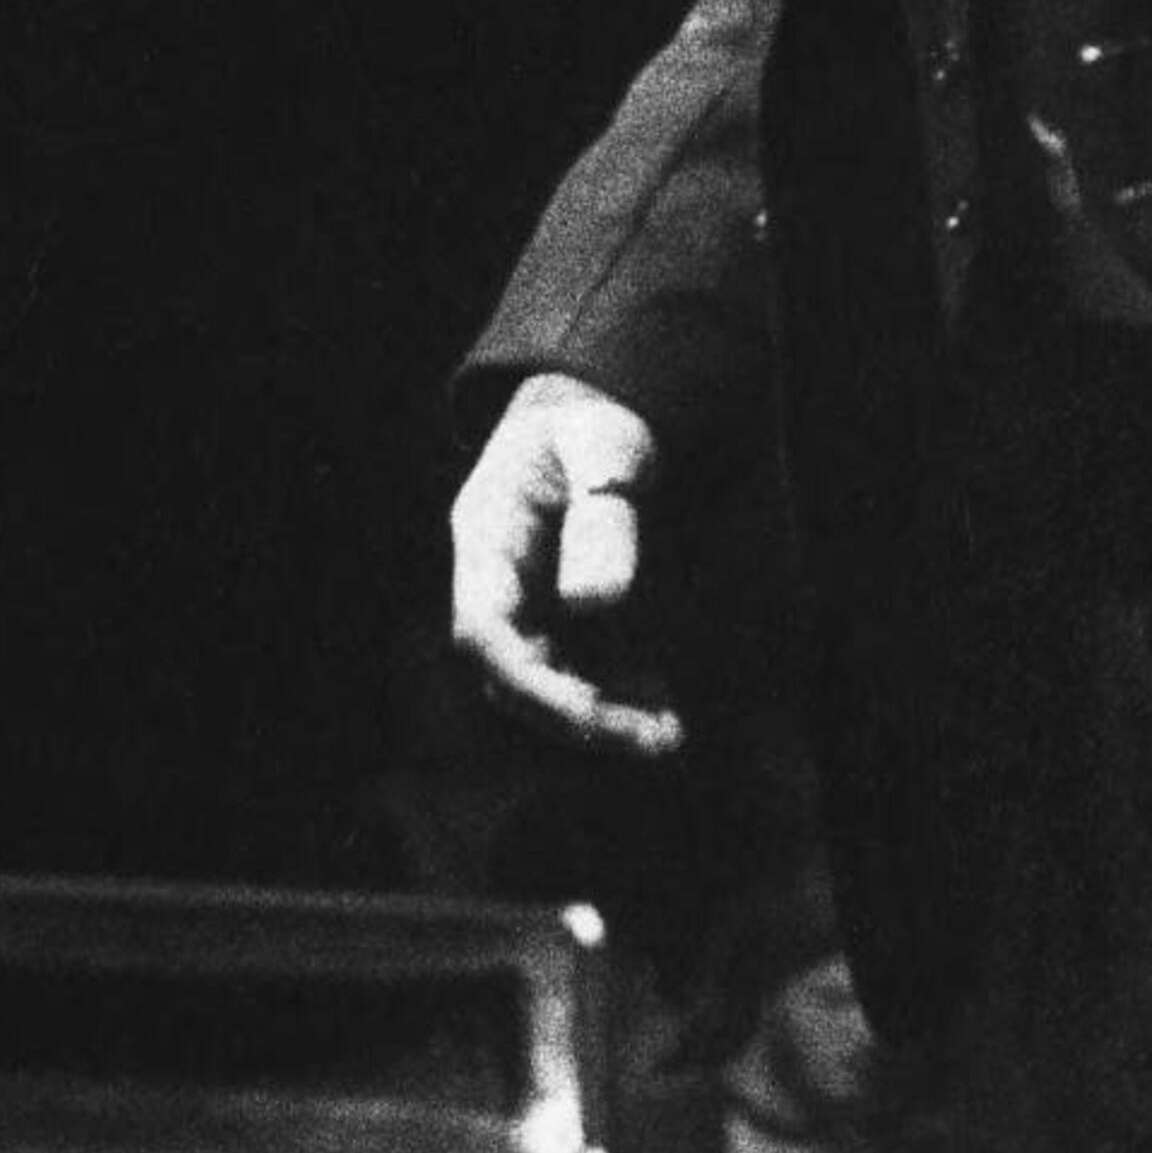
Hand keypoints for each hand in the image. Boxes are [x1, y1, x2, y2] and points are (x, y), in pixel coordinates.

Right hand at [449, 374, 682, 757]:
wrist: (596, 412)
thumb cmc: (597, 418)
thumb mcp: (606, 446)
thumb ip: (602, 515)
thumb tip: (595, 602)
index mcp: (486, 535)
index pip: (483, 630)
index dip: (529, 681)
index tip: (590, 709)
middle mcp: (498, 581)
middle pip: (513, 673)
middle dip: (577, 716)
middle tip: (655, 740)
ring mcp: (529, 603)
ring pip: (550, 683)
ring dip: (603, 717)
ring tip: (669, 736)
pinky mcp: (566, 618)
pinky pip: (583, 671)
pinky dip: (620, 697)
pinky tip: (666, 712)